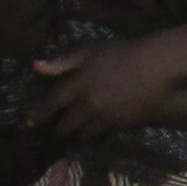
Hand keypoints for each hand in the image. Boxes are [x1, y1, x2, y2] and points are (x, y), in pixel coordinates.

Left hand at [32, 31, 186, 138]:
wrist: (155, 66)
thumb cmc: (121, 53)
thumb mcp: (90, 51)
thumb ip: (63, 62)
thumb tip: (36, 66)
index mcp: (78, 85)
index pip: (52, 103)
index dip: (40, 114)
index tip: (31, 122)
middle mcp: (88, 104)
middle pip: (67, 125)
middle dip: (61, 128)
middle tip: (60, 129)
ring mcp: (105, 116)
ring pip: (85, 133)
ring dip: (79, 133)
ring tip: (79, 132)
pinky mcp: (121, 124)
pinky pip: (104, 134)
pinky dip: (98, 133)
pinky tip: (98, 130)